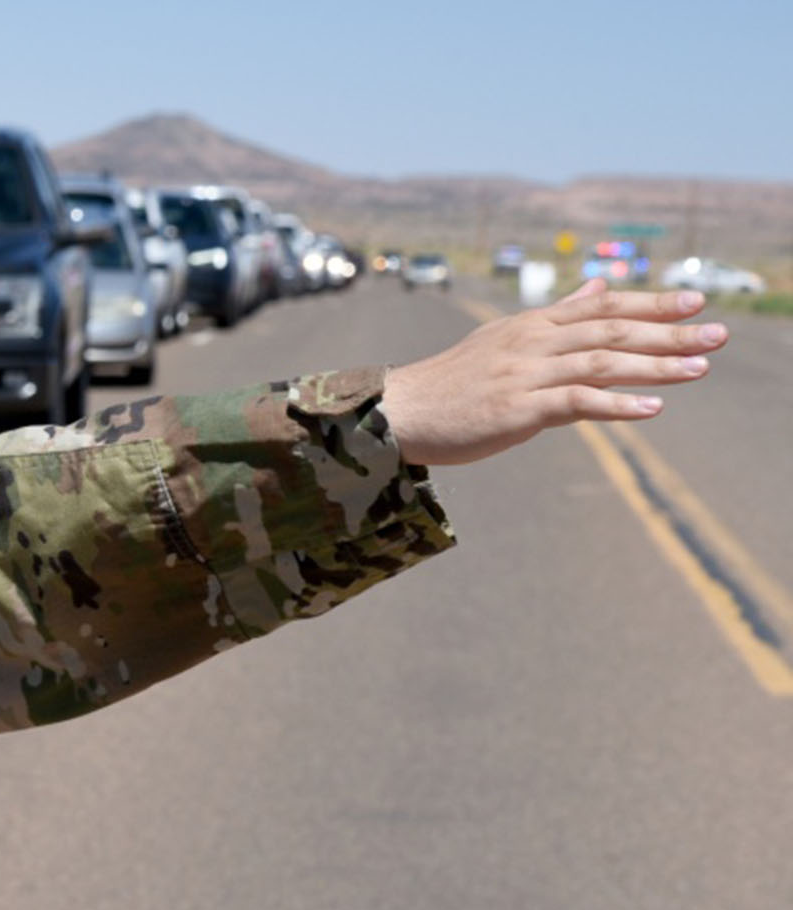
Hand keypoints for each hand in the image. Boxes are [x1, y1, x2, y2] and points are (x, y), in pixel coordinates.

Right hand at [382, 278, 722, 465]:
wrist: (400, 412)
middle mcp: (531, 343)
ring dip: (653, 366)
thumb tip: (598, 290)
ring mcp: (524, 375)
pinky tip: (650, 409)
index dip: (648, 304)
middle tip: (716, 334)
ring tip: (697, 369)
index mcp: (530, 326)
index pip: (601, 308)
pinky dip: (616, 404)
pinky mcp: (517, 410)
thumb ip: (556, 317)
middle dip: (667, 332)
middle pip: (610, 332)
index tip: (693, 301)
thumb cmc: (452, 383)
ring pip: (600, 363)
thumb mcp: (503, 340)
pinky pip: (576, 403)